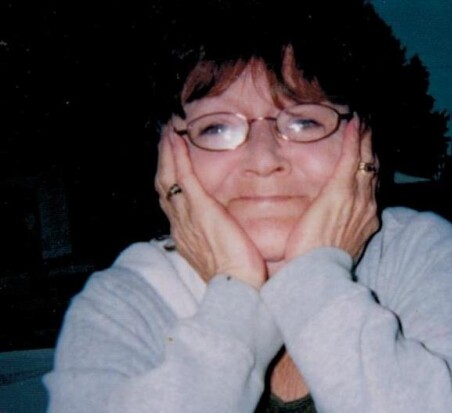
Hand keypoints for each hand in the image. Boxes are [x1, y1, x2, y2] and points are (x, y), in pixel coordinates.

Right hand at [155, 126, 266, 288]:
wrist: (238, 285)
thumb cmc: (237, 275)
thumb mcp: (222, 255)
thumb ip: (218, 239)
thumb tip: (226, 229)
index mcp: (184, 236)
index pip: (171, 203)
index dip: (169, 181)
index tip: (172, 164)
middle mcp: (179, 225)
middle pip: (163, 188)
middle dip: (163, 163)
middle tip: (165, 141)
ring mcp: (186, 216)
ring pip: (168, 179)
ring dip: (167, 154)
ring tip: (168, 134)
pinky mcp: (200, 208)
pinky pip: (183, 177)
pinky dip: (178, 157)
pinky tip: (177, 140)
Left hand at [285, 114, 379, 262]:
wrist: (317, 273)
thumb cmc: (319, 263)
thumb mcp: (335, 245)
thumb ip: (338, 229)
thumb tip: (330, 222)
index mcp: (366, 220)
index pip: (372, 188)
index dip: (371, 169)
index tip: (369, 156)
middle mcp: (367, 207)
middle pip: (373, 171)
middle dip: (372, 149)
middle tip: (370, 130)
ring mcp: (357, 198)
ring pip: (365, 162)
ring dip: (365, 140)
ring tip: (364, 123)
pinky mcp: (339, 191)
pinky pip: (350, 159)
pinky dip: (353, 141)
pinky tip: (354, 124)